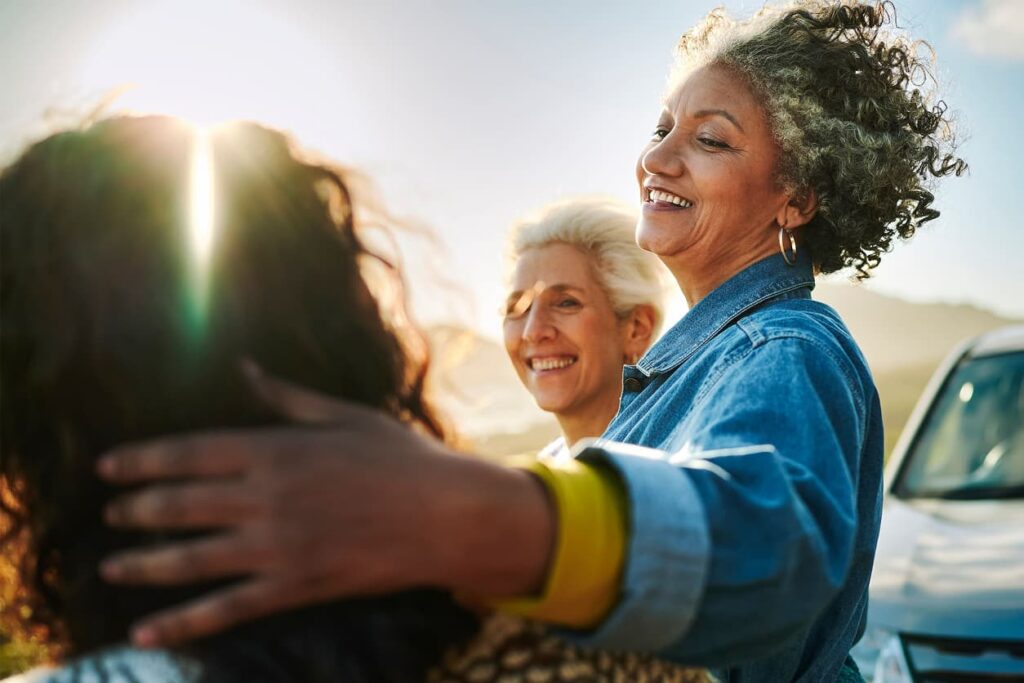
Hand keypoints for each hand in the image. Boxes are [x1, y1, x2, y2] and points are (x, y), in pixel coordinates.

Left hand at [97, 396, 553, 646]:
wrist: (449, 516)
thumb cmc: (403, 459)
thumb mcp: (347, 415)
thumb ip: (287, 398)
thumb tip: (245, 368)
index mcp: (277, 450)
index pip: (189, 453)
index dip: (142, 460)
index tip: (108, 467)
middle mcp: (267, 498)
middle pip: (180, 505)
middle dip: (136, 510)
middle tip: (109, 514)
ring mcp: (279, 547)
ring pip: (192, 560)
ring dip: (143, 564)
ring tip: (112, 567)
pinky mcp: (296, 586)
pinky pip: (228, 608)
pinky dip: (183, 623)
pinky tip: (147, 632)